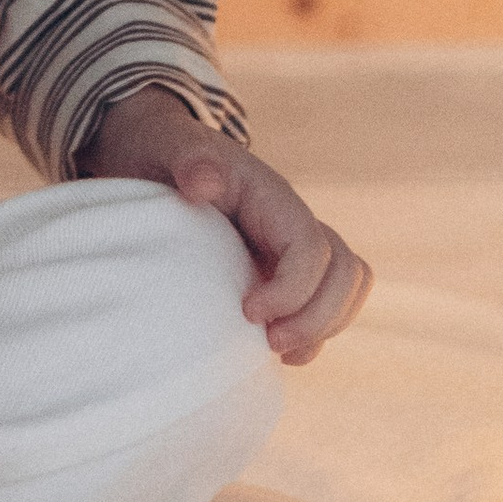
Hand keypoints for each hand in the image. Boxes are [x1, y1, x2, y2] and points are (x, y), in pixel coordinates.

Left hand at [85, 86, 373, 364]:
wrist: (158, 154)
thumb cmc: (165, 153)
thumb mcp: (171, 150)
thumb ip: (190, 162)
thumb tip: (203, 184)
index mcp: (273, 199)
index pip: (312, 248)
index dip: (293, 290)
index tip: (247, 311)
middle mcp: (292, 224)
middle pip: (344, 272)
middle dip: (317, 317)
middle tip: (270, 341)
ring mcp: (290, 250)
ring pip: (343, 290)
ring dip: (322, 328)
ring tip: (277, 350)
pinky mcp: (280, 272)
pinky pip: (323, 305)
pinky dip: (313, 333)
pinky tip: (277, 352)